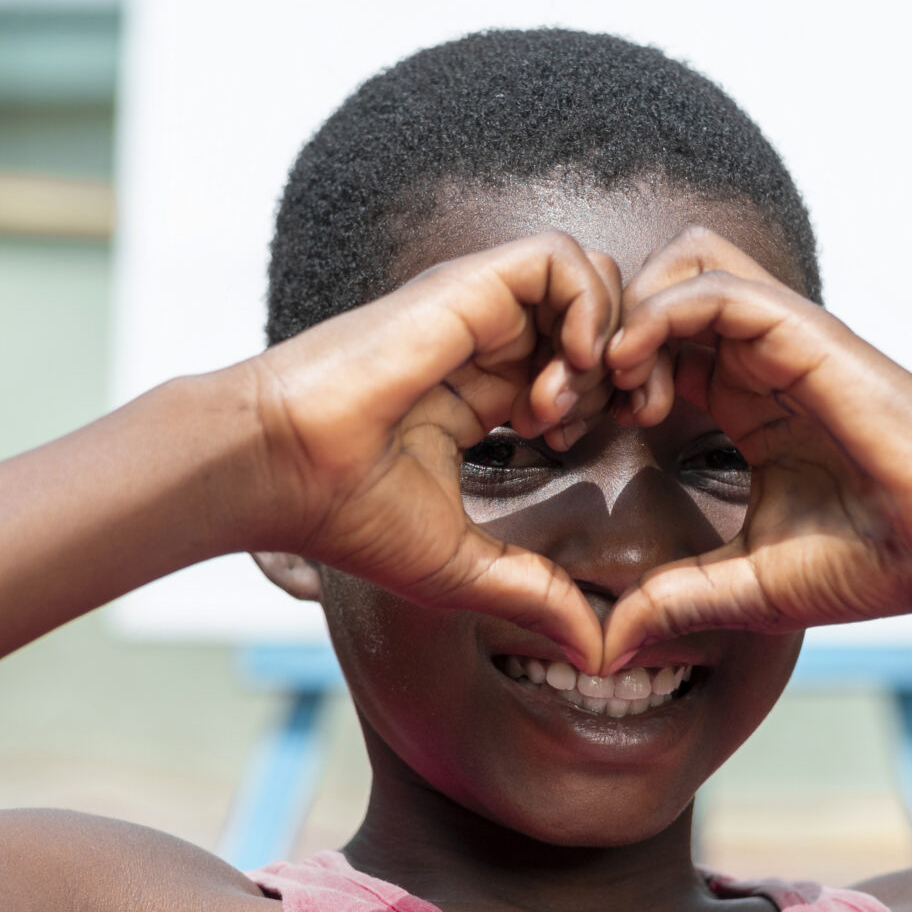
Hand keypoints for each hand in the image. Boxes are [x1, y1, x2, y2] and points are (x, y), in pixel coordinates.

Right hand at [242, 233, 619, 667]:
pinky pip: (558, 256)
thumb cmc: (347, 513)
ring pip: (590, 278)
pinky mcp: (465, 286)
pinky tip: (567, 368)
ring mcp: (477, 309)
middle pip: (599, 316)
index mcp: (483, 392)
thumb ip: (535, 596)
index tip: (591, 445)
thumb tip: (598, 655)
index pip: (579, 366)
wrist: (282, 469)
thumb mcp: (464, 565)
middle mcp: (484, 342)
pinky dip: (586, 304)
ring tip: (574, 399)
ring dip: (608, 335)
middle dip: (629, 366)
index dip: (610, 398)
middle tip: (612, 419)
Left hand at [595, 227, 911, 666]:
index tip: (564, 438)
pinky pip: (713, 285)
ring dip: (625, 315)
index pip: (649, 351)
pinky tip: (634, 376)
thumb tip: (610, 645)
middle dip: (591, 338)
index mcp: (744, 404)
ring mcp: (782, 340)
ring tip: (605, 387)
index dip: (593, 381)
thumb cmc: (879, 562)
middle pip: (652, 293)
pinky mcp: (804, 331)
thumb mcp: (751, 585)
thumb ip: (679, 600)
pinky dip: (658, 315)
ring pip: (679, 266)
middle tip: (564, 406)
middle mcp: (759, 361)